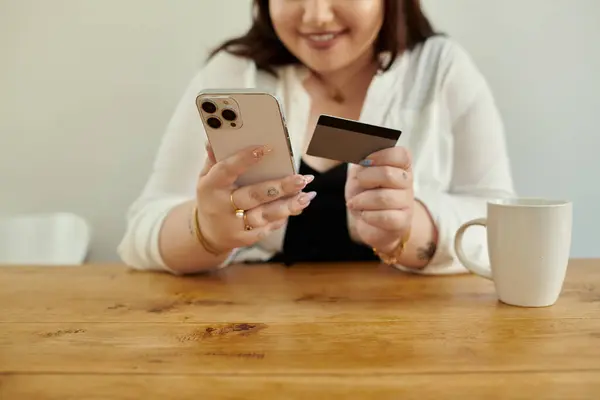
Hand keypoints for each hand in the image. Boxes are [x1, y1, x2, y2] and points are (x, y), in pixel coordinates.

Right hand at [196, 144, 315, 251]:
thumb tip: (214, 139)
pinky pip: (269, 226)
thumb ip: (215, 159)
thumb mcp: (206, 177)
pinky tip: (299, 205)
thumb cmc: (213, 197)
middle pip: (253, 195)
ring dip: (288, 205)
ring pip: (265, 215)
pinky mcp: (246, 238)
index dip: (244, 159)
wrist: (208, 234)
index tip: (266, 148)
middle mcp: (222, 207)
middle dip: (279, 187)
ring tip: (306, 196)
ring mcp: (234, 225)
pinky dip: (285, 215)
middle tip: (301, 178)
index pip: (226, 170)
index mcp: (210, 186)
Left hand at [345, 147, 413, 253]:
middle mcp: (408, 182)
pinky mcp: (403, 222)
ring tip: (355, 203)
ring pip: (384, 198)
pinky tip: (364, 214)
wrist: (369, 221)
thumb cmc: (366, 193)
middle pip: (389, 175)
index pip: (401, 154)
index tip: (364, 161)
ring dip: (362, 200)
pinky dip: (368, 215)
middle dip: (366, 179)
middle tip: (359, 183)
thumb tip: (352, 147)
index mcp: (401, 165)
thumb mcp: (360, 173)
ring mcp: (407, 203)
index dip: (381, 156)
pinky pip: (386, 217)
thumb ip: (361, 160)